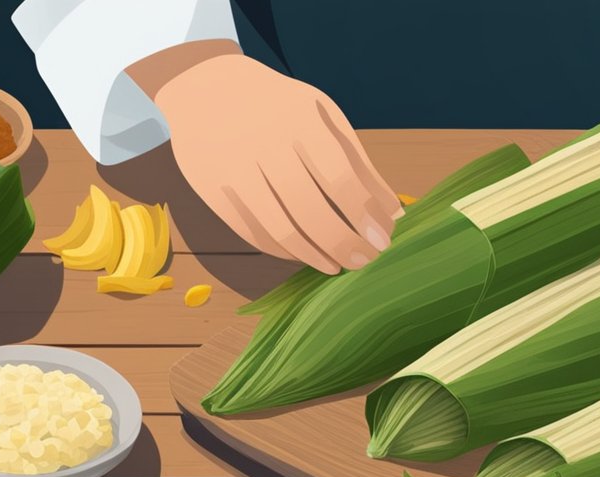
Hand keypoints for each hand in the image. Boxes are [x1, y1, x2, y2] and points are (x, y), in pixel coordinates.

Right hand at [129, 42, 401, 273]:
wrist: (207, 89)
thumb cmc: (282, 110)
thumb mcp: (324, 120)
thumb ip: (359, 165)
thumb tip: (392, 214)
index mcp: (299, 120)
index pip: (339, 178)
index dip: (364, 216)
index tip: (384, 240)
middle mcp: (263, 144)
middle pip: (310, 210)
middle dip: (344, 243)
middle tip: (366, 259)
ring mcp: (233, 170)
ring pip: (280, 230)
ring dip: (316, 256)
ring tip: (339, 265)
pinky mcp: (212, 192)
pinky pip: (255, 234)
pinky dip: (287, 251)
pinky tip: (309, 254)